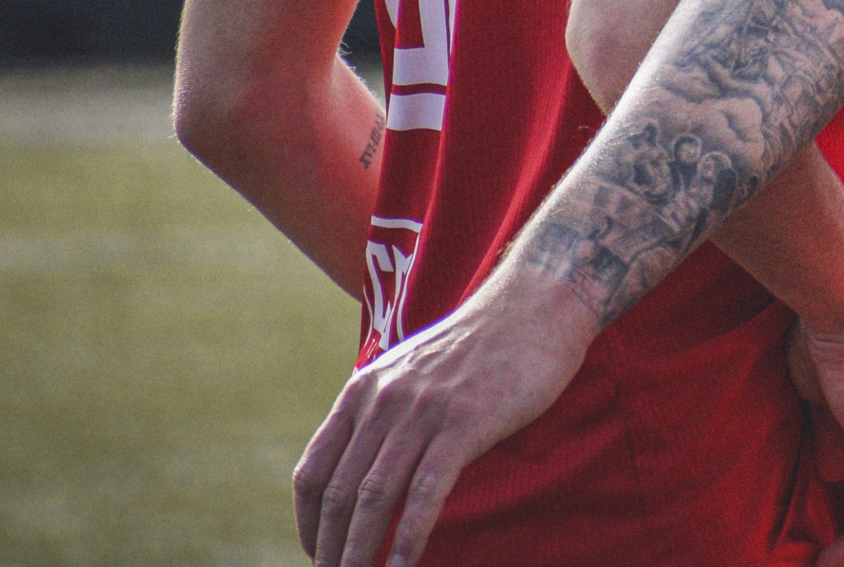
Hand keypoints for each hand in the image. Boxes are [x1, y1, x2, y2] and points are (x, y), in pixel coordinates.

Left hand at [292, 281, 590, 566]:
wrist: (536, 303)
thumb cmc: (481, 345)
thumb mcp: (413, 371)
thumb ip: (385, 412)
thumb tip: (367, 468)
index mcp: (363, 390)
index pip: (313, 472)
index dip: (307, 524)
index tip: (317, 553)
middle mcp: (383, 400)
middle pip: (338, 493)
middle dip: (331, 548)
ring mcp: (423, 410)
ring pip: (374, 498)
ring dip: (361, 552)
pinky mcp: (464, 422)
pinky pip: (425, 493)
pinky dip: (408, 538)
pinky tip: (403, 566)